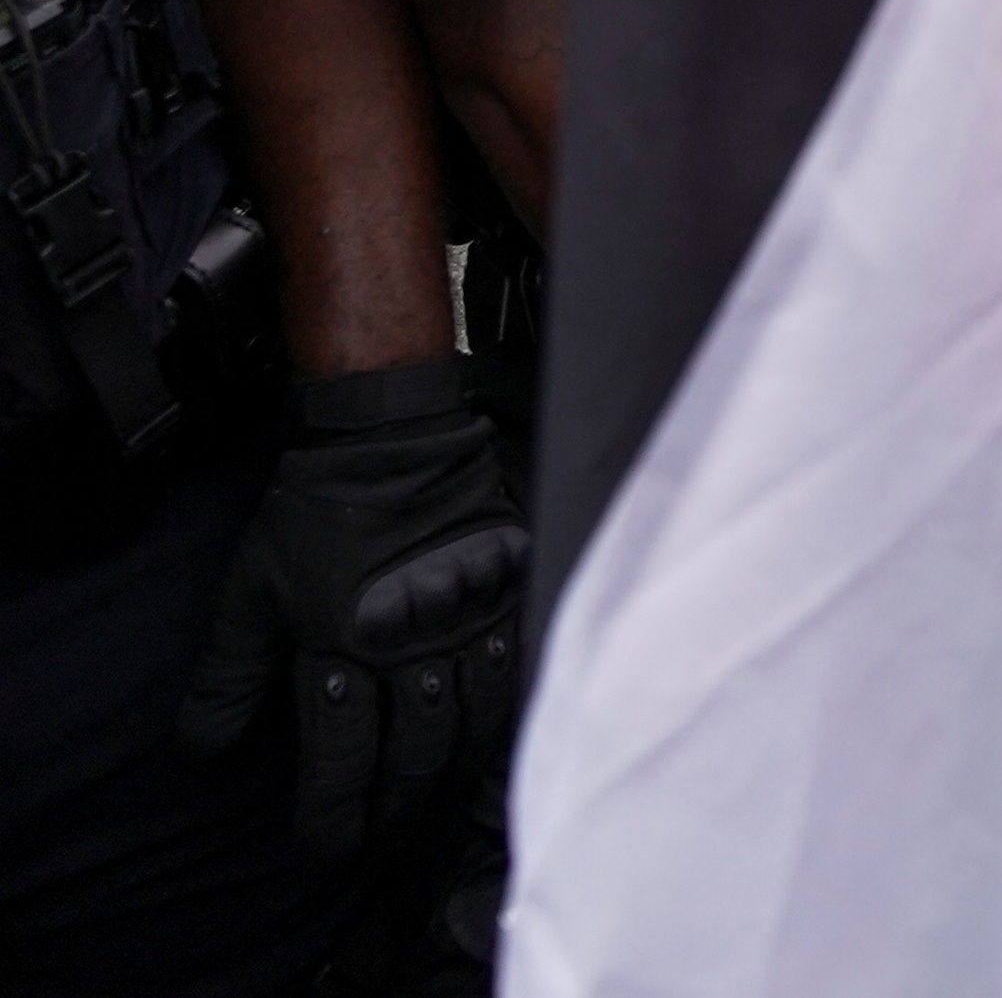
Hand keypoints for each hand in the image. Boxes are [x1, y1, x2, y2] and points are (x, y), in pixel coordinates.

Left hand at [181, 359, 527, 863]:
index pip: (341, 759)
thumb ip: (228, 679)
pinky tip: (496, 743)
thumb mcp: (252, 593)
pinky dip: (506, 716)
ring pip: (471, 722)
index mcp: (346, 646)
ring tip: (434, 812)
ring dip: (450, 777)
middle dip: (392, 812)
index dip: (332, 816)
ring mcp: (469, 619)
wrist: (392, 431)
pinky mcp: (509, 592)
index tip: (323, 853)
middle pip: (412, 754)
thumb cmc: (317, 512)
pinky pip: (517, 670)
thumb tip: (200, 754)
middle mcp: (413, 644)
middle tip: (379, 847)